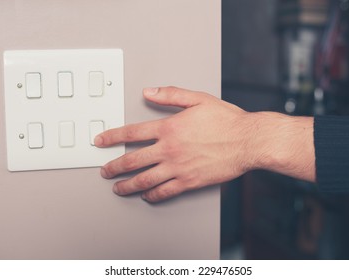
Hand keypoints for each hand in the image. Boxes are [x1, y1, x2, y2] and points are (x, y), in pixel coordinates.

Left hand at [94, 87, 254, 201]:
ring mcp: (178, 167)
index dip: (111, 137)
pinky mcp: (189, 182)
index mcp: (169, 128)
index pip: (131, 133)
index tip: (100, 142)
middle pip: (132, 160)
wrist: (247, 141)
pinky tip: (146, 196)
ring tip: (117, 188)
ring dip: (127, 185)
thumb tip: (148, 92)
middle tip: (104, 170)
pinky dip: (152, 195)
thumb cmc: (226, 121)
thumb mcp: (198, 99)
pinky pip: (164, 192)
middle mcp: (169, 149)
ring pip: (144, 180)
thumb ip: (170, 95)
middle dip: (113, 167)